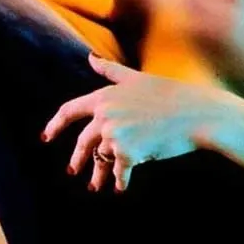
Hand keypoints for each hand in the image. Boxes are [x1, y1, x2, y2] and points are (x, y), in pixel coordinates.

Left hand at [41, 54, 223, 192]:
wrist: (196, 114)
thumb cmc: (171, 94)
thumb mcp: (138, 78)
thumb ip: (111, 71)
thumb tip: (90, 57)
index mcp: (105, 95)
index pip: (70, 109)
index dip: (55, 124)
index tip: (46, 136)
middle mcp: (105, 114)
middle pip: (83, 141)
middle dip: (78, 159)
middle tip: (74, 171)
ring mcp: (115, 133)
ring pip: (100, 159)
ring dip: (99, 174)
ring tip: (99, 185)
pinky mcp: (128, 152)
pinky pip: (118, 171)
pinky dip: (120, 180)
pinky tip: (122, 186)